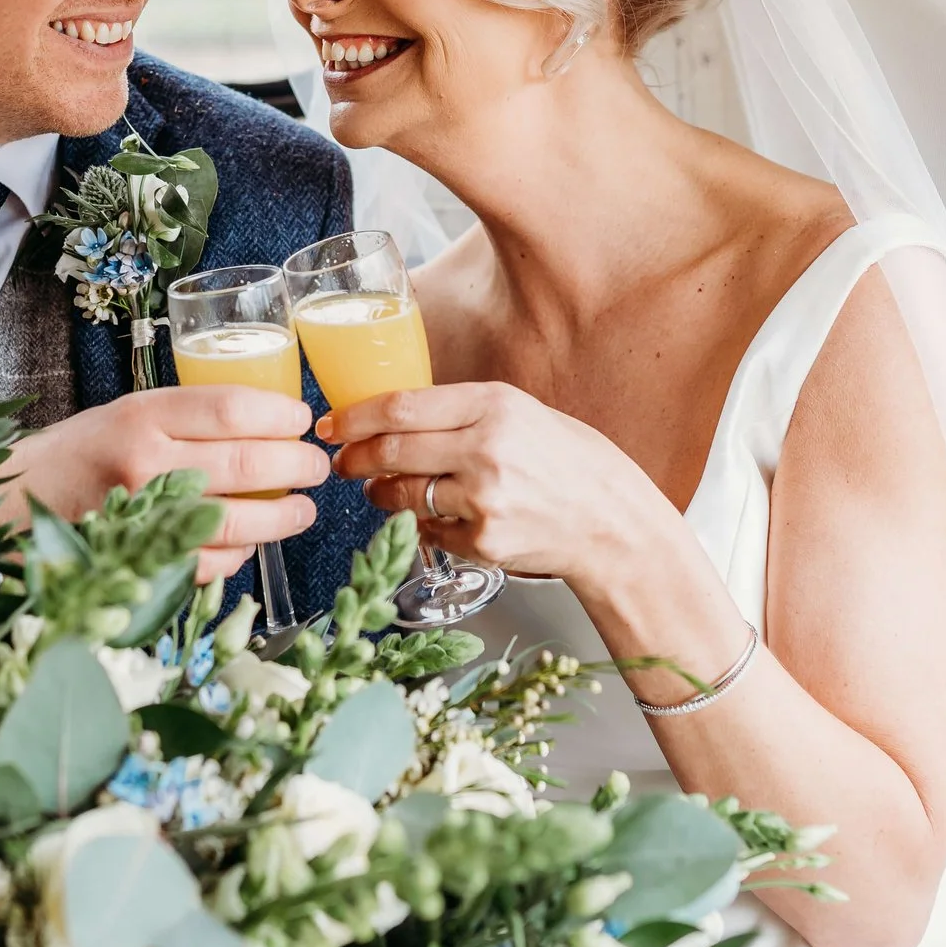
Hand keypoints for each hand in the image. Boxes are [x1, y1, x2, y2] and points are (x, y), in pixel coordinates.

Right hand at [0, 386, 328, 582]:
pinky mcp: (142, 563)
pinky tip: (252, 542)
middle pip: (246, 464)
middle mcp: (144, 464)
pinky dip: (240, 555)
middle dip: (297, 466)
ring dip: (283, 517)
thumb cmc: (85, 451)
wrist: (19, 500)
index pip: (232, 408)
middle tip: (315, 467)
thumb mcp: (131, 412)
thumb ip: (190, 416)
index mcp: (143, 415)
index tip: (302, 419)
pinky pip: (210, 563)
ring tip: (302, 509)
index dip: (280, 415)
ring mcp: (144, 519)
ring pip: (237, 522)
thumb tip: (272, 421)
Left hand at [319, 382, 683, 592]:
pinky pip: (429, 531)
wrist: (613, 524)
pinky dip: (422, 524)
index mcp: (494, 405)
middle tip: (341, 461)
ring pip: (402, 494)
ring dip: (379, 493)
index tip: (332, 424)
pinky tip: (438, 517)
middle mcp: (486, 449)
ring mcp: (484, 500)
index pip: (400, 406)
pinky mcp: (484, 542)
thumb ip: (463, 413)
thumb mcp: (522, 414)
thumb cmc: (570, 464)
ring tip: (381, 489)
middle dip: (355, 457)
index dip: (354, 417)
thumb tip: (393, 417)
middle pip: (391, 450)